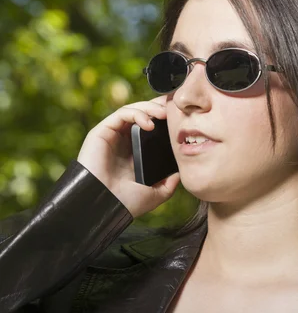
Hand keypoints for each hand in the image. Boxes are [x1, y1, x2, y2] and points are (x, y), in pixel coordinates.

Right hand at [77, 96, 179, 217]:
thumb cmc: (125, 202)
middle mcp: (123, 141)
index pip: (151, 127)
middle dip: (159, 107)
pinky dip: (137, 113)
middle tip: (174, 107)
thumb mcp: (155, 194)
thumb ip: (168, 184)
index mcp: (135, 153)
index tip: (180, 116)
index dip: (165, 119)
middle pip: (142, 115)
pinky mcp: (102, 131)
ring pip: (133, 111)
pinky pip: (121, 114)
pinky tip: (150, 124)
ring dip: (150, 108)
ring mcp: (113, 135)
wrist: (105, 206)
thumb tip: (180, 173)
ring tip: (164, 114)